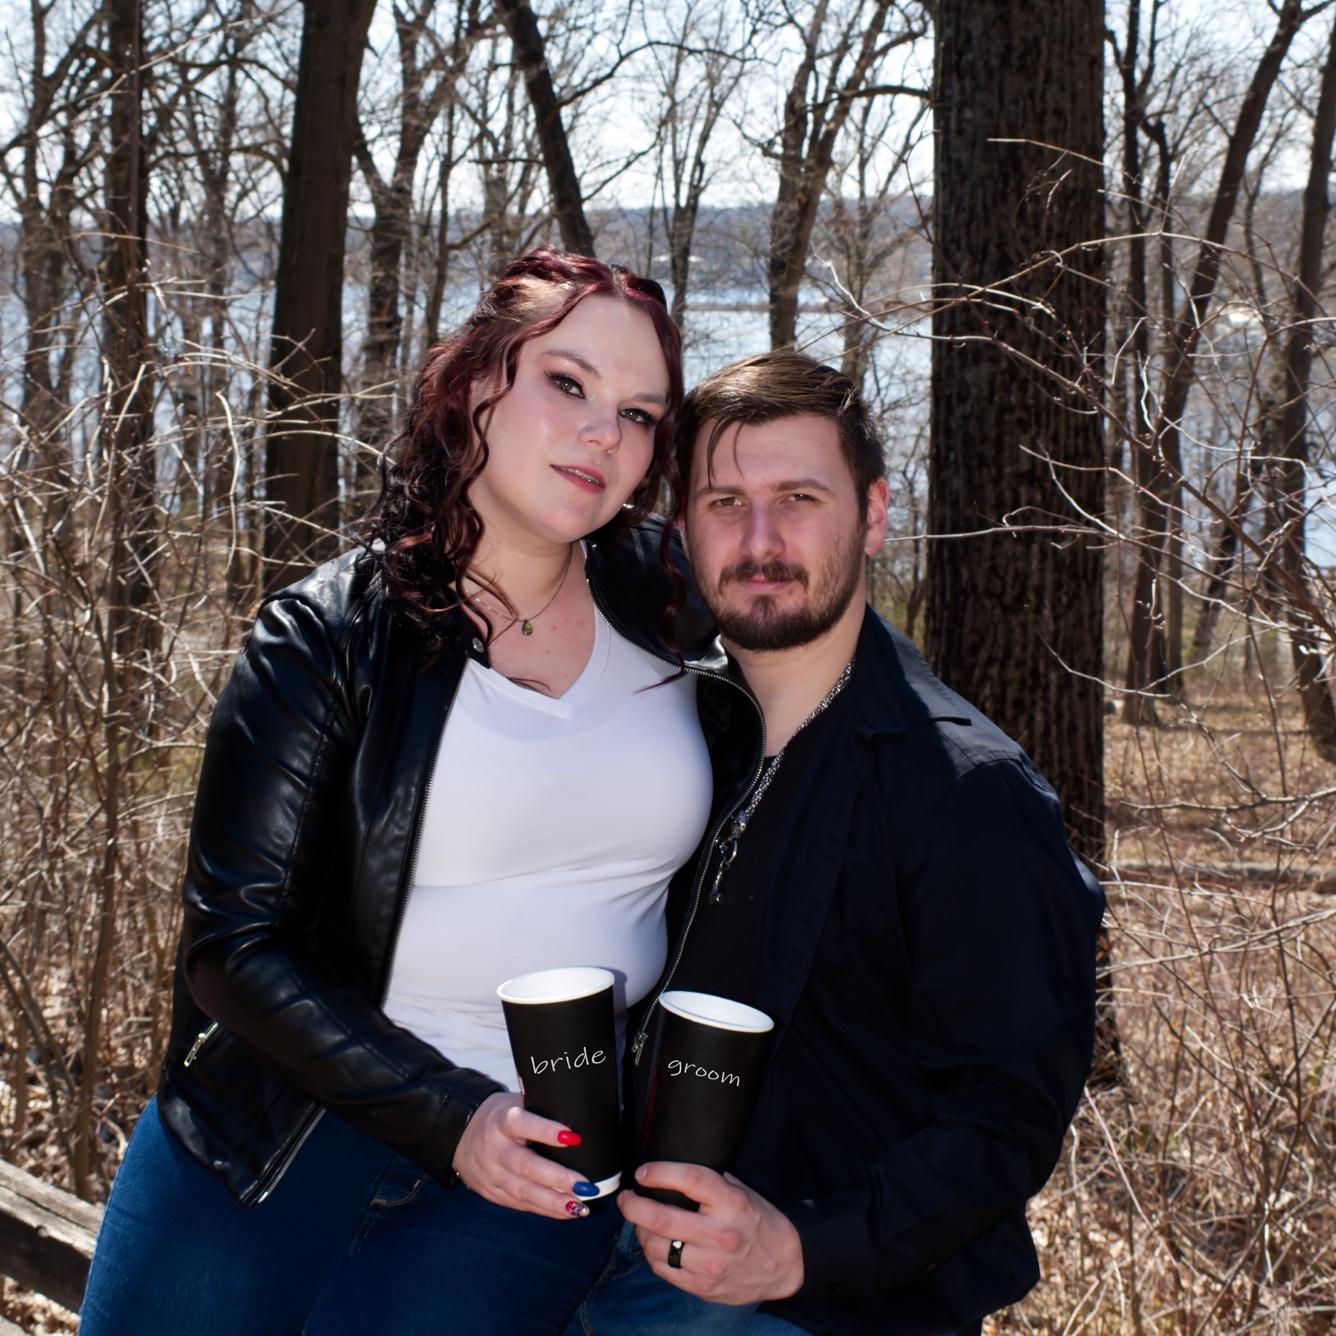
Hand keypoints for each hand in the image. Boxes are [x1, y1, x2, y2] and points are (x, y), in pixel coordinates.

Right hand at [451, 1092, 595, 1219]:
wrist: (458, 1134)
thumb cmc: (499, 1117)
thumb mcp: (514, 1104)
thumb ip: (540, 1110)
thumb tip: (580, 1116)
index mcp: (501, 1121)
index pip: (522, 1123)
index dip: (546, 1131)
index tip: (573, 1137)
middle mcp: (494, 1149)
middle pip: (526, 1166)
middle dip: (557, 1178)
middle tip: (585, 1185)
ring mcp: (491, 1175)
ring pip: (524, 1191)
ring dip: (555, 1202)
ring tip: (581, 1206)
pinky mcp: (492, 1193)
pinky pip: (521, 1204)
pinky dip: (546, 1209)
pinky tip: (568, 1211)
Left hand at [619, 1163, 803, 1303]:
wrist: (784, 1266)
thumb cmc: (760, 1222)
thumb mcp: (743, 1192)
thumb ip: (712, 1182)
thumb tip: (673, 1171)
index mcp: (732, 1203)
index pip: (690, 1180)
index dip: (660, 1172)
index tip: (642, 1172)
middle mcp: (720, 1234)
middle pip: (662, 1218)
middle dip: (634, 1205)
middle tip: (627, 1198)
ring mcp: (710, 1264)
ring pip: (657, 1246)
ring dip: (639, 1231)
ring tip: (639, 1221)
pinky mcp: (703, 1287)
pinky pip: (664, 1270)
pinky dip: (651, 1255)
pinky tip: (653, 1243)